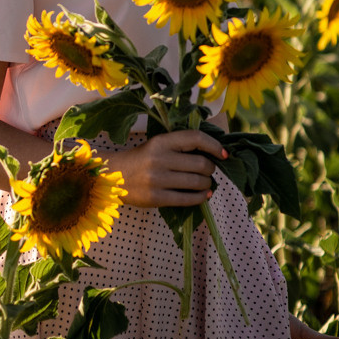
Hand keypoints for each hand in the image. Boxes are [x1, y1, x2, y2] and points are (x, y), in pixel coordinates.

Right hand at [104, 129, 226, 208]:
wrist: (114, 177)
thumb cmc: (141, 159)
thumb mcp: (157, 145)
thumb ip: (180, 147)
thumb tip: (213, 155)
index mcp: (161, 141)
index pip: (195, 138)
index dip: (214, 146)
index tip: (224, 154)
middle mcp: (159, 158)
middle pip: (200, 164)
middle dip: (211, 169)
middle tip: (209, 171)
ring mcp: (157, 179)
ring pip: (196, 182)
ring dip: (207, 184)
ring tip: (206, 183)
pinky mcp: (156, 198)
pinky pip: (187, 199)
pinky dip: (200, 197)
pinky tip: (204, 195)